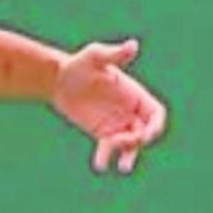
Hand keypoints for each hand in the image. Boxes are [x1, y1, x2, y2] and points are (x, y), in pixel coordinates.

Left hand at [50, 38, 166, 173]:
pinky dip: (106, 158)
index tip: (146, 134)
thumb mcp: (96, 57)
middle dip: (136, 140)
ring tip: (123, 167)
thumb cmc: (78, 64)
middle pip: (144, 132)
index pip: (156, 114)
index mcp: (134, 94)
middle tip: (120, 142)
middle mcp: (129, 112)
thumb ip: (114, 55)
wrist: (56, 79)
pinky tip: (100, 165)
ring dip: (128, 156)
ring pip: (130, 145)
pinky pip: (108, 149)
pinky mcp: (101, 133)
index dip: (155, 126)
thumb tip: (133, 44)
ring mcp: (117, 124)